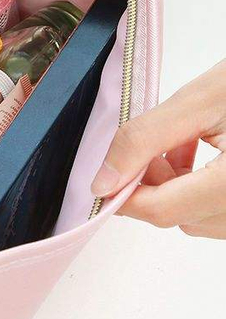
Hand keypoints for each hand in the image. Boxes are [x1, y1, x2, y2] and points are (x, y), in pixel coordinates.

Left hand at [91, 59, 225, 238]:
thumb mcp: (200, 101)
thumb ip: (145, 140)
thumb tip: (104, 182)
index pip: (162, 209)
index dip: (125, 193)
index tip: (107, 175)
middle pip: (177, 216)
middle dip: (152, 183)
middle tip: (152, 144)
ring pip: (195, 218)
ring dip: (175, 186)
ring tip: (183, 142)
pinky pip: (218, 213)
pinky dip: (198, 188)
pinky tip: (201, 153)